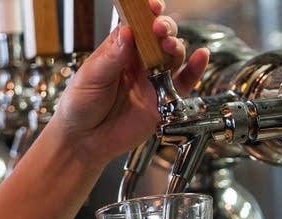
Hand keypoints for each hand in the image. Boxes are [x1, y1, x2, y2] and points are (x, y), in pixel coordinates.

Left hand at [50, 0, 208, 164]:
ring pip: (173, 56)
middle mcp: (138, 63)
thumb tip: (128, 32)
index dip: (145, 13)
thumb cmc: (80, 108)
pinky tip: (201, 56)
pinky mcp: (164, 101)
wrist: (85, 142)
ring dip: (176, 46)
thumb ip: (112, 57)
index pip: (136, 25)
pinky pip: (184, 83)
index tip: (151, 6)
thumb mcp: (91, 77)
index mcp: (118, 51)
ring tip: (170, 45)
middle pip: (159, 37)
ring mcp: (152, 81)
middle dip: (163, 28)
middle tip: (159, 29)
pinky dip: (195, 70)